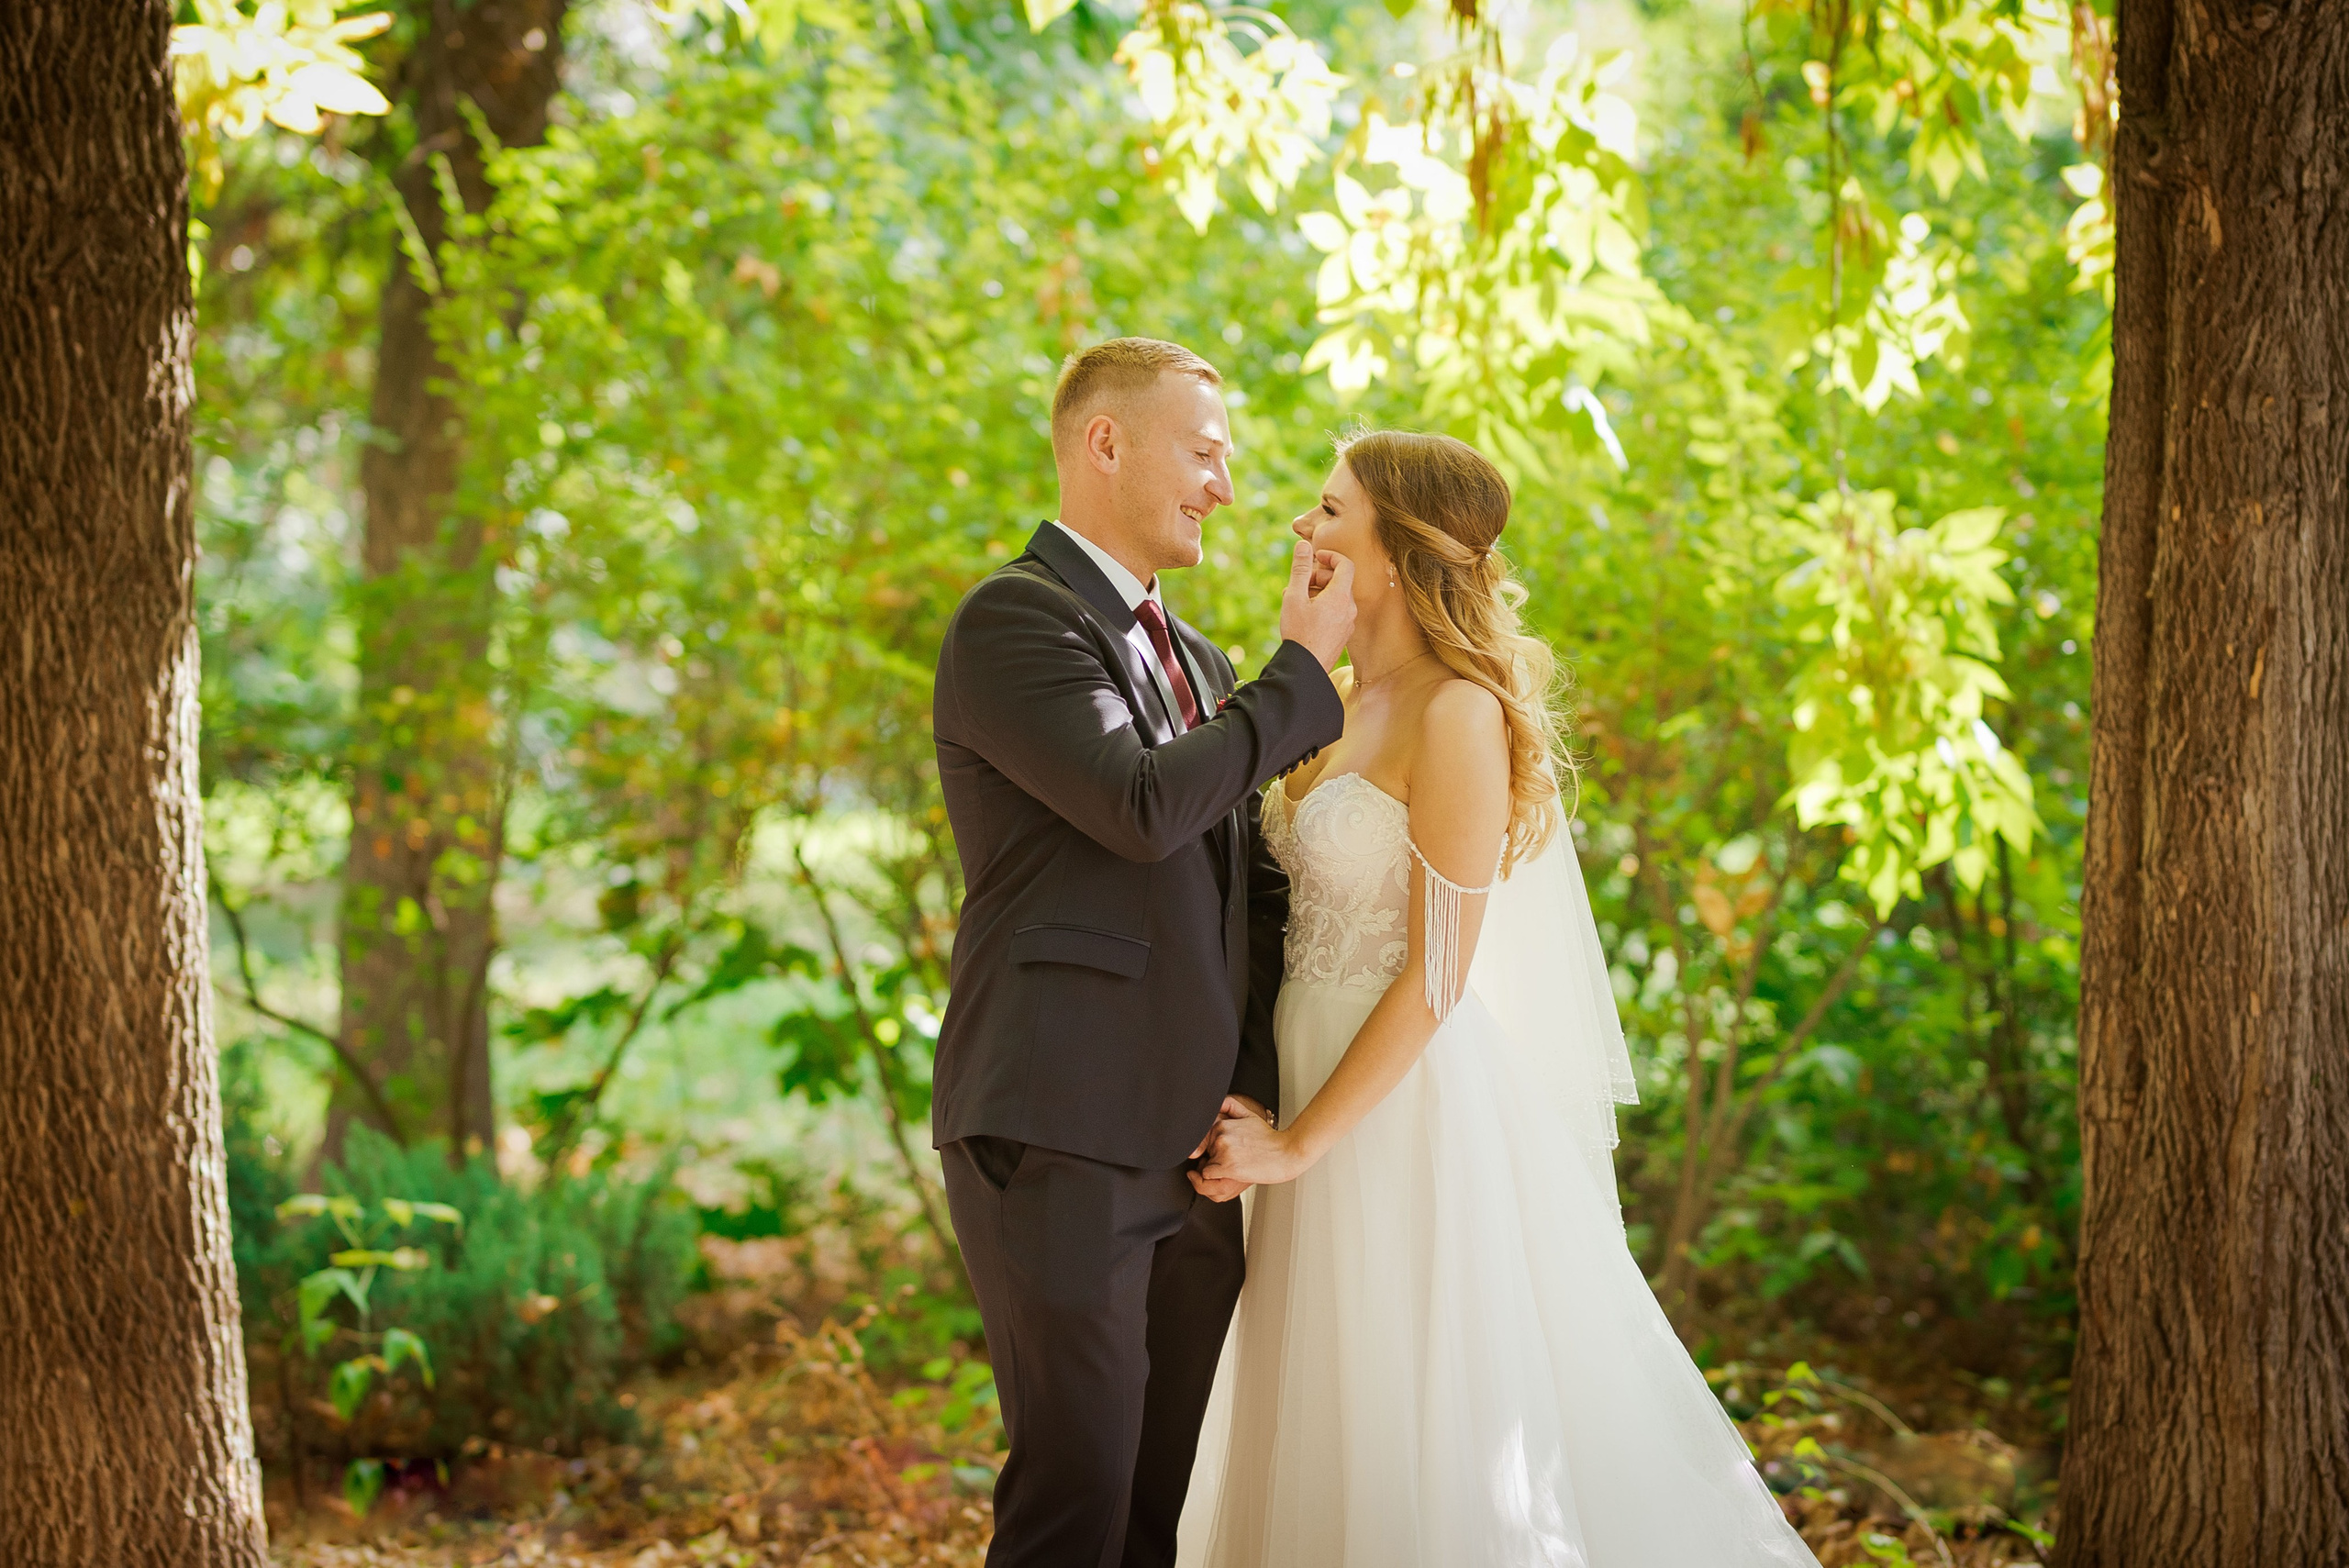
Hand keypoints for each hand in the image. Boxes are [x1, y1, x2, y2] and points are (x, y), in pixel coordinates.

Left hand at [1187, 1095, 1270, 1201]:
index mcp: (1221, 1124)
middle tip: (1236, 1158)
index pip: (1202, 1139)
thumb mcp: (1249, 1115)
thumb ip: (1230, 1106)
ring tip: (1236, 1166)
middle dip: (1214, 1158)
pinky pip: (1208, 1176)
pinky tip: (1233, 1173)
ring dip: (1216, 1169)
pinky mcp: (1228, 1167)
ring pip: (1205, 1165)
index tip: (1229, 1150)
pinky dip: (1216, 1178)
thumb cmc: (1269, 1138)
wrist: (1287, 1153)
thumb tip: (1217, 1102)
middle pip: (1204, 1153)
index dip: (1214, 1148)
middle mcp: (1220, 1136)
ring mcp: (1223, 1151)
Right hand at [1278, 539, 1355, 671]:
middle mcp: (1349, 608)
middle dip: (1319, 577)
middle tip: (1299, 583)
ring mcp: (1348, 623)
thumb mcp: (1294, 596)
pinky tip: (1302, 614)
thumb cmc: (1299, 632)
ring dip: (1317, 592)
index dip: (1330, 556)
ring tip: (1295, 599)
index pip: (1345, 565)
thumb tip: (1304, 545)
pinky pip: (1335, 612)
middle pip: (1339, 581)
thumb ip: (1301, 569)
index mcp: (1341, 596)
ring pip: (1336, 597)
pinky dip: (1322, 606)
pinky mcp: (1343, 634)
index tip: (1315, 558)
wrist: (1305, 669)